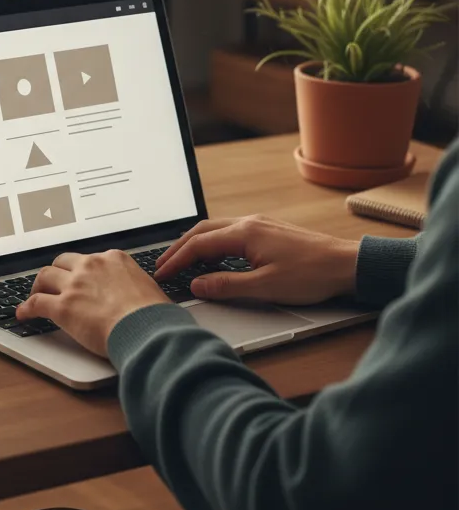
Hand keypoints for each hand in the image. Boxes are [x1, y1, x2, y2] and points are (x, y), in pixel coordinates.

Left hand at [16, 250, 169, 357]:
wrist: (149, 330)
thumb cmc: (155, 316)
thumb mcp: (149, 289)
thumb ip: (134, 286)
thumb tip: (138, 298)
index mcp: (113, 259)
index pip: (89, 259)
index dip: (81, 270)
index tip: (78, 276)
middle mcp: (91, 266)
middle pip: (63, 262)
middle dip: (57, 272)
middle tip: (54, 284)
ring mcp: (75, 285)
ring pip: (45, 276)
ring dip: (38, 285)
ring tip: (36, 294)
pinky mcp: (63, 307)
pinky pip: (37, 303)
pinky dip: (27, 308)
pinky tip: (23, 314)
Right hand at [154, 215, 359, 305]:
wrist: (347, 264)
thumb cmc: (312, 275)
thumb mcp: (266, 287)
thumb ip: (227, 285)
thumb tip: (197, 284)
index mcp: (243, 233)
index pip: (198, 245)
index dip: (176, 260)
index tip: (161, 273)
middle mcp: (248, 223)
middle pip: (201, 231)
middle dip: (179, 248)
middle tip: (163, 265)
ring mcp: (258, 224)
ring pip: (215, 229)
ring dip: (195, 244)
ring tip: (182, 261)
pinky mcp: (267, 231)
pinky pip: (229, 232)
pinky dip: (213, 243)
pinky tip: (214, 257)